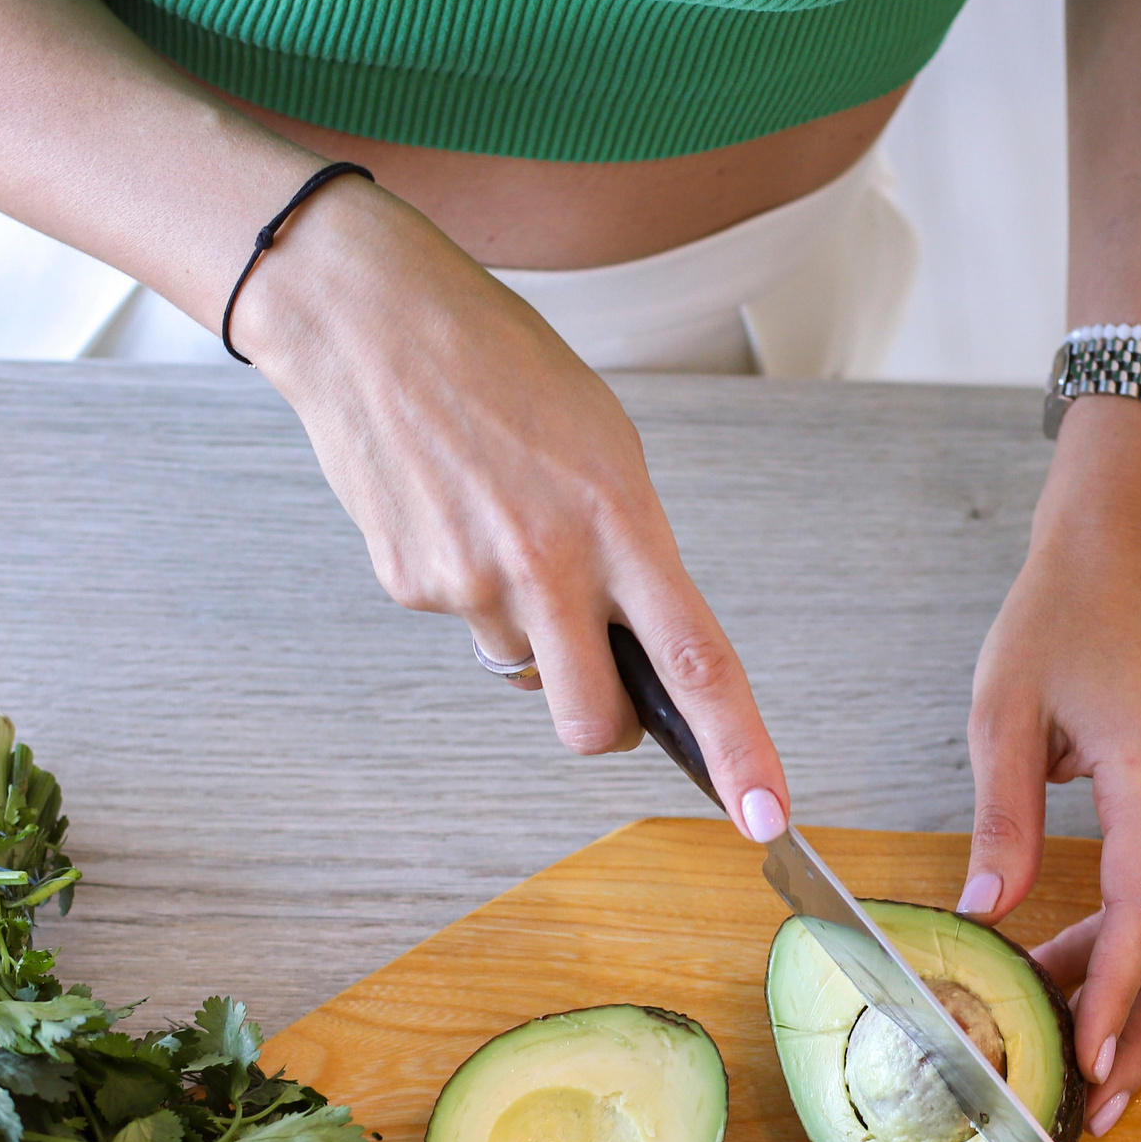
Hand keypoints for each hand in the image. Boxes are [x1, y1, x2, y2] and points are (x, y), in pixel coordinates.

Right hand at [231, 178, 788, 838]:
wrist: (372, 321)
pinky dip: (466, 586)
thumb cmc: (504, 371)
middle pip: (592, 720)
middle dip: (603, 725)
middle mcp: (549, 564)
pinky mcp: (410, 584)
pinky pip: (461, 624)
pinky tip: (454, 511)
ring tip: (502, 523)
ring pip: (519, 667)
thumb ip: (630, 552)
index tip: (768, 819)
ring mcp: (472, 581)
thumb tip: (632, 647)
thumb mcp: (605, 448)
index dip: (740, 748)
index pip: (697, 661)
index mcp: (621, 520)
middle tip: (600, 676)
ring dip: (525, 627)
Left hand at [960, 398, 1140, 1134]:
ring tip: (1075, 1064)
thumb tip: (986, 911)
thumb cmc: (1058, 621)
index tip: (1090, 1057)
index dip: (1118, 991)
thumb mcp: (1002, 708)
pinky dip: (1130, 963)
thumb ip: (1001, 812)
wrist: (1118, 562)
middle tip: (1095, 1106)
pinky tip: (1065, 985)